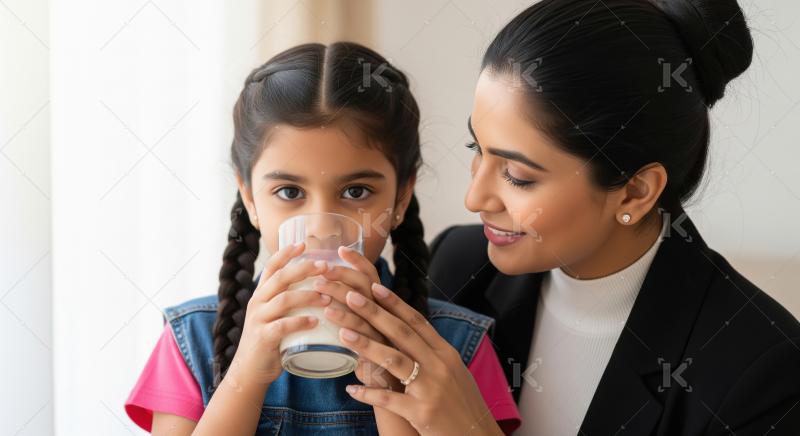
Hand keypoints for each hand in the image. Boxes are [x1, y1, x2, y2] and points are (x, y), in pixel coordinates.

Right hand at [232, 242, 332, 385]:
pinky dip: (300, 322)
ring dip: (309, 296)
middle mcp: (257, 302)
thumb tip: (319, 287)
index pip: (272, 266)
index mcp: (261, 294)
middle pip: (281, 278)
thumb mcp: (275, 316)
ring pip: (284, 299)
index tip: (304, 244)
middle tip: (326, 267)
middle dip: (305, 269)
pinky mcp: (263, 338)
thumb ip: (289, 303)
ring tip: (328, 297)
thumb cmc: (270, 342)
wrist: (249, 372)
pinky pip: (282, 326)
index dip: (286, 253)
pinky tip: (316, 321)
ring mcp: (258, 319)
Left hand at [337, 282, 503, 435]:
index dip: (395, 303)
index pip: (417, 321)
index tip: (374, 286)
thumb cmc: (462, 406)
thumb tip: (412, 333)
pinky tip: (351, 389)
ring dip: (366, 345)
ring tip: (343, 332)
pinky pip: (390, 400)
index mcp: (446, 354)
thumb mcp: (454, 373)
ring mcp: (431, 389)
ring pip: (394, 360)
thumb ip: (433, 354)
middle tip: (350, 296)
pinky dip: (370, 394)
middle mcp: (439, 366)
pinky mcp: (422, 413)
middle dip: (375, 313)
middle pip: (402, 333)